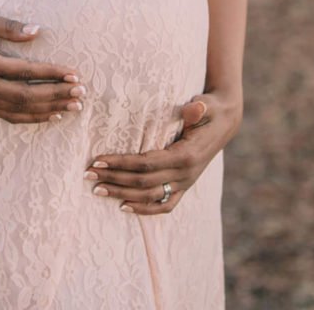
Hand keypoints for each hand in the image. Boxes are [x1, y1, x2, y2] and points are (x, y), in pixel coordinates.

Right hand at [0, 10, 86, 123]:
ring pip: (19, 110)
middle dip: (56, 94)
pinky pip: (9, 116)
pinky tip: (52, 115)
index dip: (51, 73)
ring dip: (49, 109)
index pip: (25, 71)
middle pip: (26, 96)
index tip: (74, 74)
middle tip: (81, 93)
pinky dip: (32, 118)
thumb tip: (37, 31)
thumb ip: (9, 26)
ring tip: (74, 106)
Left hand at [84, 89, 242, 214]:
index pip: (146, 164)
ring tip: (97, 189)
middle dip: (114, 178)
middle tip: (88, 173)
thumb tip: (195, 107)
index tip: (98, 159)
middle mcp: (185, 174)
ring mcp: (185, 184)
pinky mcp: (184, 187)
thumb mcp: (206, 104)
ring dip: (121, 194)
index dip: (121, 163)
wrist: (225, 122)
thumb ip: (198, 108)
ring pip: (149, 197)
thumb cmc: (209, 109)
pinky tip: (123, 207)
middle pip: (142, 182)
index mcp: (186, 156)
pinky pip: (163, 205)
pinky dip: (143, 209)